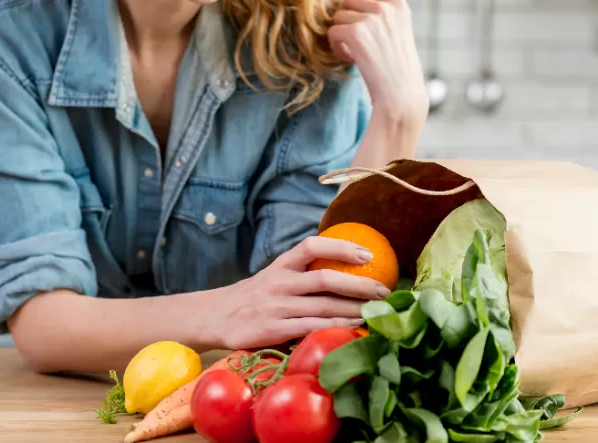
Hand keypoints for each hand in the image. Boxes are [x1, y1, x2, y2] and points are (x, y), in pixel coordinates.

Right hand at [211, 236, 389, 349]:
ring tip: (376, 312)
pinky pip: (309, 328)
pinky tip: (353, 328)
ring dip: (353, 309)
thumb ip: (302, 272)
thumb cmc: (254, 297)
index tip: (367, 253)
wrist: (214, 317)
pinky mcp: (271, 331)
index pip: (311, 246)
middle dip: (359, 284)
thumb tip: (348, 268)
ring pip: (322, 307)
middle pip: (324, 279)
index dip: (341, 247)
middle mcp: (278, 282)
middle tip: (384, 290)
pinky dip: (335, 328)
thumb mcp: (273, 276)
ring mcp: (275, 307)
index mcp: (280, 265)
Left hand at [328, 0, 427, 121]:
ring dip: (342, 36)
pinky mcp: (356, 32)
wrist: (401, 96)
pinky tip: (351, 59)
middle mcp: (386, 6)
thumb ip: (380, 16)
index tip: (365, 35)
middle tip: (357, 44)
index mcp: (398, 3)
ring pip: (338, 17)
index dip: (359, 15)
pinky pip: (332, 32)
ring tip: (356, 53)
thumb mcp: (397, 31)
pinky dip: (336, 47)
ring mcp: (372, 18)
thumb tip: (348, 6)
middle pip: (348, 2)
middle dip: (347, 22)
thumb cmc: (397, 69)